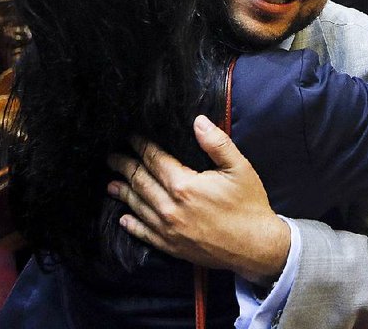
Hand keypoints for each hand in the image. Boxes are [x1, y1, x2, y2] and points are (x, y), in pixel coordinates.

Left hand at [107, 115, 289, 284]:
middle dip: (124, 166)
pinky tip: (124, 218)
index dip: (141, 146)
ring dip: (123, 193)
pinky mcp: (172, 247)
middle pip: (140, 181)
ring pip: (138, 207)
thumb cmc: (249, 205)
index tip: (131, 137)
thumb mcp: (239, 168)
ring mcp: (168, 230)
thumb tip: (198, 121)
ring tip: (111, 184)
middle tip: (112, 157)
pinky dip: (132, 225)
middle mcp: (170, 208)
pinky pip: (145, 234)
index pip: (154, 159)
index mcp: (184, 185)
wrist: (256, 247)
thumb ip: (217, 143)